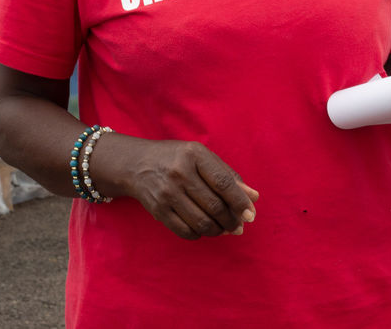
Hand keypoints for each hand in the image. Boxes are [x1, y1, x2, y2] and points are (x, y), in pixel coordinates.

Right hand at [92, 135, 258, 239]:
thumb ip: (229, 176)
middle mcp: (180, 173)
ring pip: (201, 221)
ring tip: (225, 229)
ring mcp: (166, 193)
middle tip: (239, 226)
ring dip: (218, 230)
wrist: (136, 164)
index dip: (240, 201)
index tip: (251, 215)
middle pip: (214, 205)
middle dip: (231, 220)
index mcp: (195, 155)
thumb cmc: (178, 159)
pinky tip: (205, 229)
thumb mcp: (203, 158)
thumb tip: (254, 197)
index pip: (223, 183)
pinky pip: (184, 230)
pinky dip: (200, 234)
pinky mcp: (157, 210)